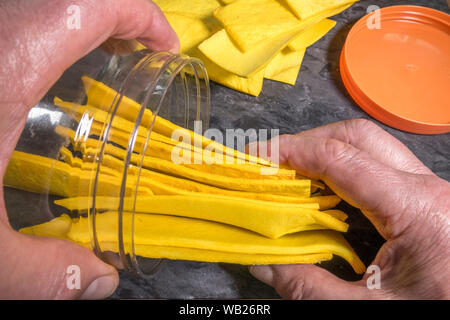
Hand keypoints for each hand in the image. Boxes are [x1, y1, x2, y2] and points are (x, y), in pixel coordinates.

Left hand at [0, 0, 177, 298]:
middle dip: (113, 14)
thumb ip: (37, 271)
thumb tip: (99, 281)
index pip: (90, 2)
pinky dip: (37, 38)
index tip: (165, 46)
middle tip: (135, 53)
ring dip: (74, 23)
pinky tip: (33, 84)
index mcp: (0, 61)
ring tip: (96, 64)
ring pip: (31, 5)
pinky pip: (5, 24)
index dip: (140, 14)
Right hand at [250, 119, 449, 298]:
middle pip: (357, 137)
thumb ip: (310, 288)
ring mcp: (426, 191)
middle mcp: (425, 188)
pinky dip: (340, 172)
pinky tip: (320, 191)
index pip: (342, 159)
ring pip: (368, 147)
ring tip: (291, 173)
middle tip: (272, 160)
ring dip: (324, 153)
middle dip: (309, 142)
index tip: (259, 156)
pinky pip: (375, 169)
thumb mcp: (369, 309)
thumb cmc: (439, 310)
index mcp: (416, 209)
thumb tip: (265, 265)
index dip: (293, 152)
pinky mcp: (422, 200)